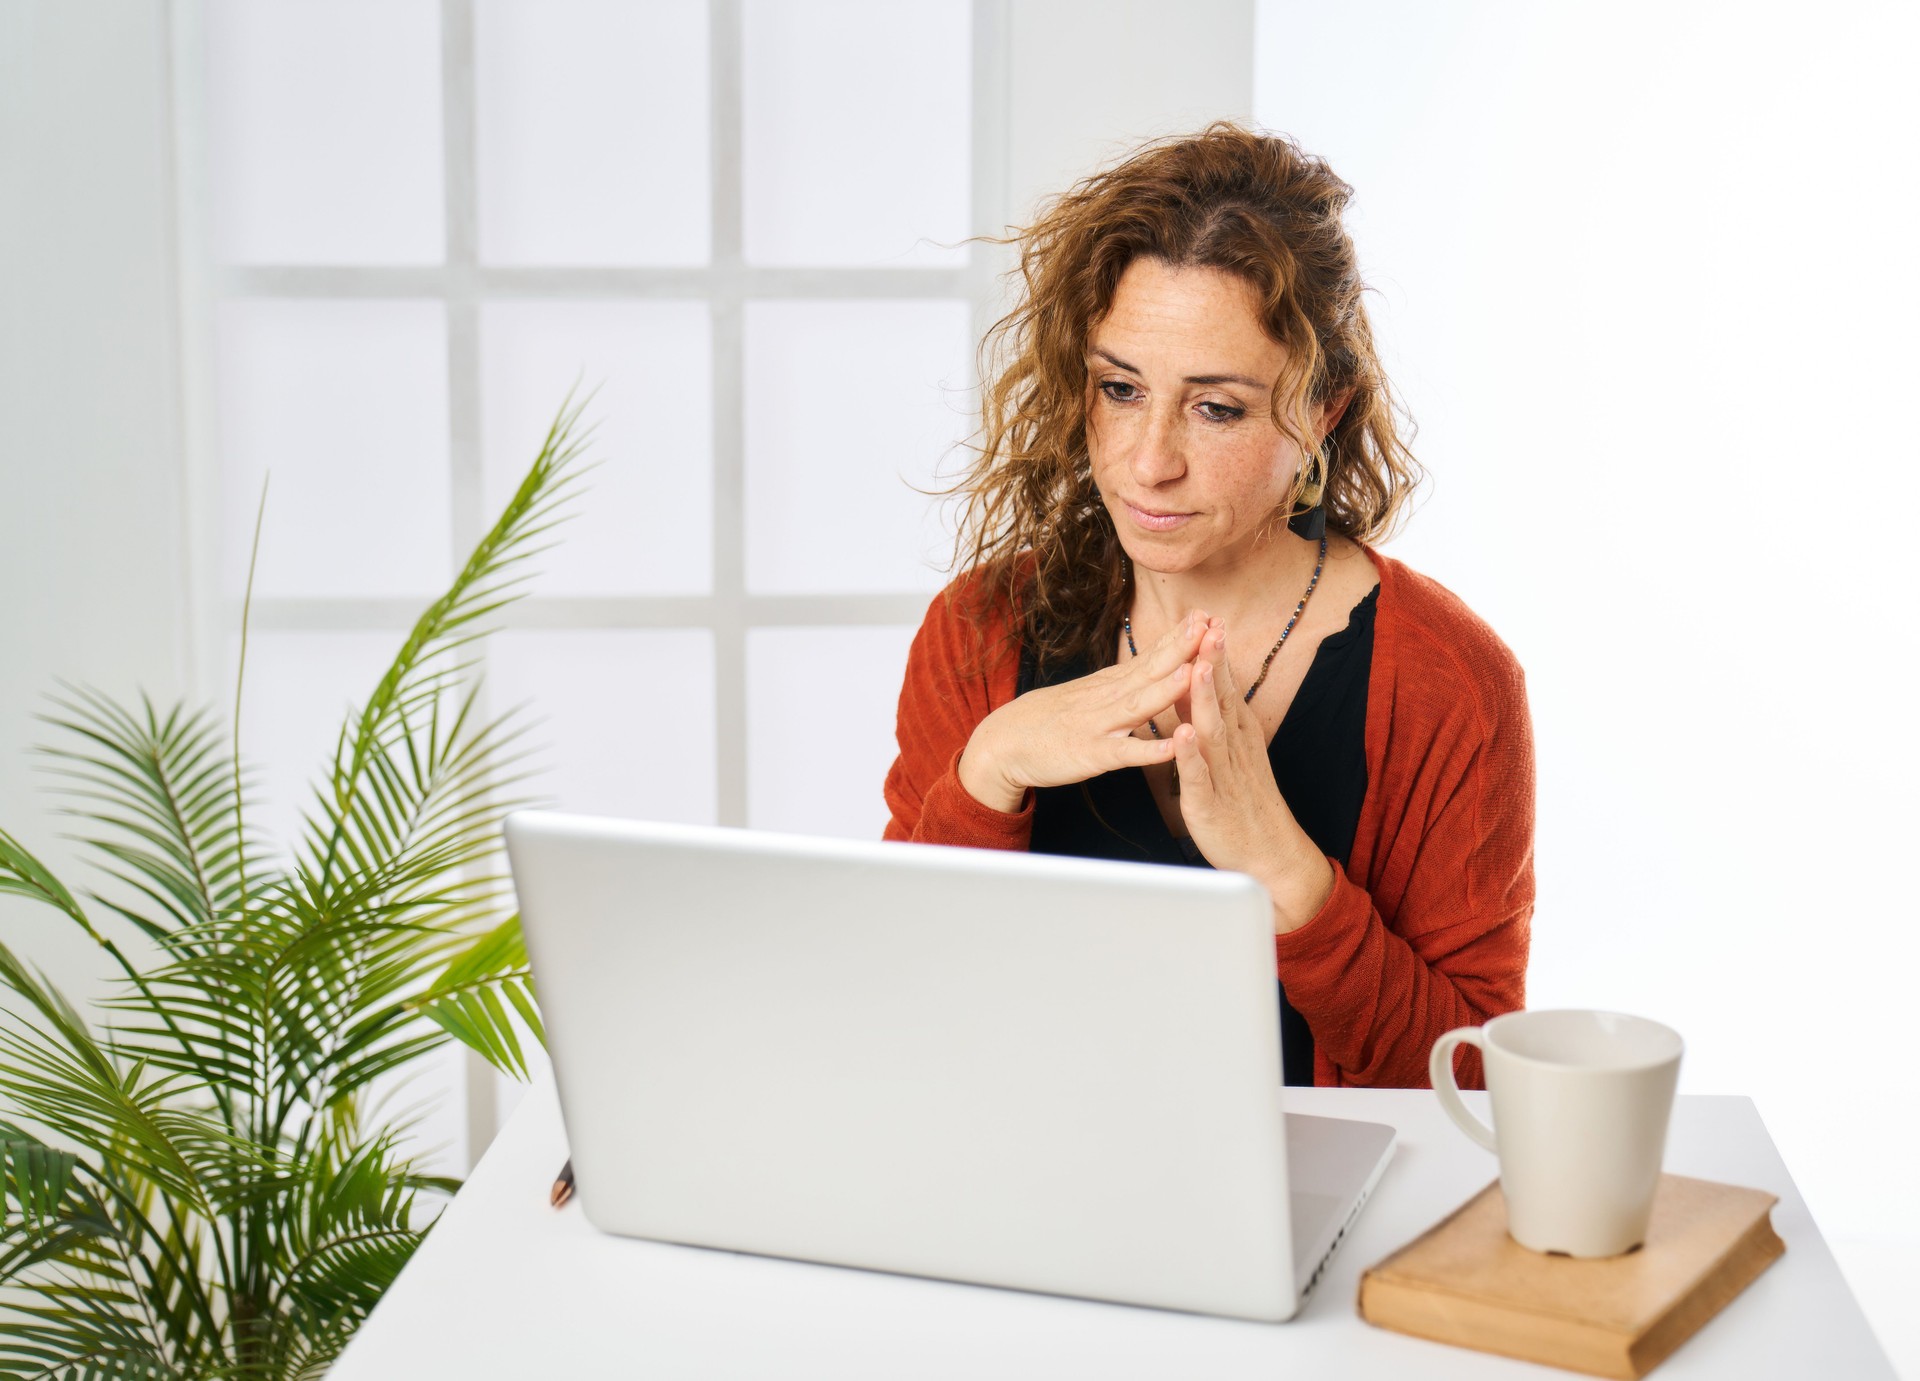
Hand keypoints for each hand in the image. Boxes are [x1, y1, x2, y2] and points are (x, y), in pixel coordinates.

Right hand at [958, 608, 1210, 812]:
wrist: (1003, 743)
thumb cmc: (1049, 719)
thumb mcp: (1089, 692)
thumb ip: (1124, 680)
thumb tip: (1157, 662)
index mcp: (1110, 684)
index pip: (1149, 654)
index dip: (1178, 636)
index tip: (1206, 615)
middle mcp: (1107, 698)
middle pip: (1149, 670)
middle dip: (1181, 648)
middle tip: (1210, 626)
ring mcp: (1099, 726)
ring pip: (1137, 705)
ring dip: (1166, 689)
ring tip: (1193, 672)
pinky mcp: (1090, 755)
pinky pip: (1122, 754)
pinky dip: (1147, 751)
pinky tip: (1171, 748)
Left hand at [1172, 621, 1334, 931]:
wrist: (1270, 856)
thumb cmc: (1247, 804)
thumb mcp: (1234, 754)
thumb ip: (1217, 719)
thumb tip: (1202, 682)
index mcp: (1239, 737)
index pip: (1228, 689)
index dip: (1218, 654)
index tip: (1210, 619)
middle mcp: (1235, 750)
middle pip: (1224, 700)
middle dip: (1215, 663)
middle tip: (1209, 626)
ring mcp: (1223, 776)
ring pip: (1213, 731)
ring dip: (1205, 699)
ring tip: (1198, 668)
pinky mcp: (1209, 804)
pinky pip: (1198, 775)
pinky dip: (1191, 753)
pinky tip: (1183, 733)